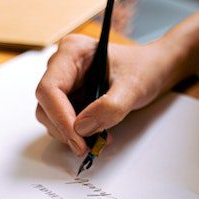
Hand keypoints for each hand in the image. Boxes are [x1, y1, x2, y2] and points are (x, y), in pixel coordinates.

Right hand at [35, 34, 177, 155]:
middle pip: (45, 105)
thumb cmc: (144, 69)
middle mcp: (62, 66)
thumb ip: (110, 107)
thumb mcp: (133, 87)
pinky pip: (63, 121)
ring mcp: (65, 83)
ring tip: (99, 139)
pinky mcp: (70, 98)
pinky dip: (77, 134)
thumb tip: (82, 128)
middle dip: (64, 129)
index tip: (77, 139)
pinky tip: (97, 134)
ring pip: (51, 116)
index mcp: (72, 52)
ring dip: (71, 134)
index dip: (60, 117)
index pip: (49, 89)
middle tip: (88, 146)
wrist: (153, 70)